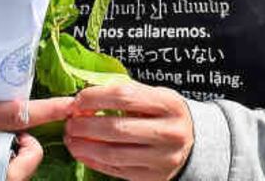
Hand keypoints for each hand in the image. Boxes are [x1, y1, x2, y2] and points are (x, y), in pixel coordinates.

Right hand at [0, 63, 73, 180]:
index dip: (48, 111)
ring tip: (9, 144)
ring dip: (20, 161)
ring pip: (12, 175)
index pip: (17, 115)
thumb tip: (24, 59)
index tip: (70, 105)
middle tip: (27, 137)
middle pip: (19, 161)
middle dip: (32, 151)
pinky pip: (1, 177)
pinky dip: (9, 166)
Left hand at [64, 82, 193, 180]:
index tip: (79, 99)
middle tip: (70, 122)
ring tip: (71, 138)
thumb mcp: (156, 96)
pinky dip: (94, 161)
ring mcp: (162, 159)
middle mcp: (169, 133)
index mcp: (169, 105)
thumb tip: (86, 97)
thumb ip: (127, 93)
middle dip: (85, 125)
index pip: (124, 97)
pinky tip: (83, 152)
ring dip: (85, 146)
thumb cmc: (167, 116)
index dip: (95, 97)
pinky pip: (116, 171)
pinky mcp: (153, 178)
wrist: (194, 144)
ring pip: (113, 154)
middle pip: (116, 128)